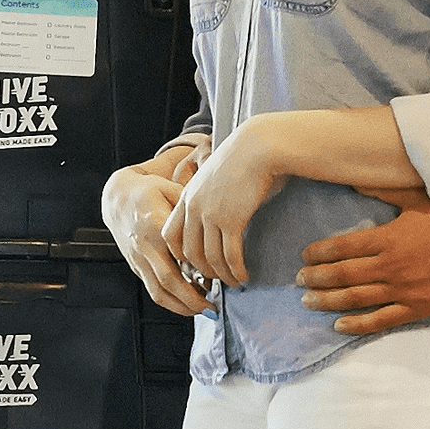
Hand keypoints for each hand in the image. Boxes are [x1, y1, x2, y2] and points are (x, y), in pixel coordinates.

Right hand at [102, 153, 210, 314]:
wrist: (116, 198)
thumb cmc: (147, 192)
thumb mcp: (171, 189)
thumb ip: (190, 208)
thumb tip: (213, 223)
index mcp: (156, 225)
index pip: (180, 255)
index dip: (199, 271)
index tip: (218, 279)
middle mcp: (146, 246)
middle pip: (169, 280)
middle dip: (191, 299)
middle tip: (211, 307)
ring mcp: (138, 258)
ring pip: (157, 291)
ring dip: (179, 306)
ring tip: (199, 311)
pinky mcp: (135, 265)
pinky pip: (151, 289)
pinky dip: (168, 301)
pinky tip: (184, 304)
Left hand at [162, 121, 285, 288]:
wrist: (258, 146)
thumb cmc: (243, 159)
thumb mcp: (214, 177)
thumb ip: (208, 197)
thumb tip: (216, 218)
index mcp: (186, 196)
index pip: (171, 235)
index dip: (181, 255)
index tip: (195, 264)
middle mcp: (193, 208)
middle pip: (189, 253)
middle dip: (202, 272)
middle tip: (216, 281)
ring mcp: (210, 215)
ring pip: (210, 259)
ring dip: (223, 276)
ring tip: (234, 282)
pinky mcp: (231, 220)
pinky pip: (230, 256)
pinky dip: (236, 270)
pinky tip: (244, 275)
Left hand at [297, 202, 429, 333]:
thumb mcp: (417, 199)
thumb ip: (385, 192)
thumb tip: (355, 182)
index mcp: (388, 237)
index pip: (344, 247)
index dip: (321, 253)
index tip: (305, 256)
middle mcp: (390, 265)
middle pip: (344, 274)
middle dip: (317, 278)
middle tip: (299, 281)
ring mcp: (403, 289)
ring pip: (357, 298)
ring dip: (329, 301)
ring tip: (309, 302)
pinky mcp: (416, 308)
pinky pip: (382, 319)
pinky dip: (358, 324)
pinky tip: (339, 325)